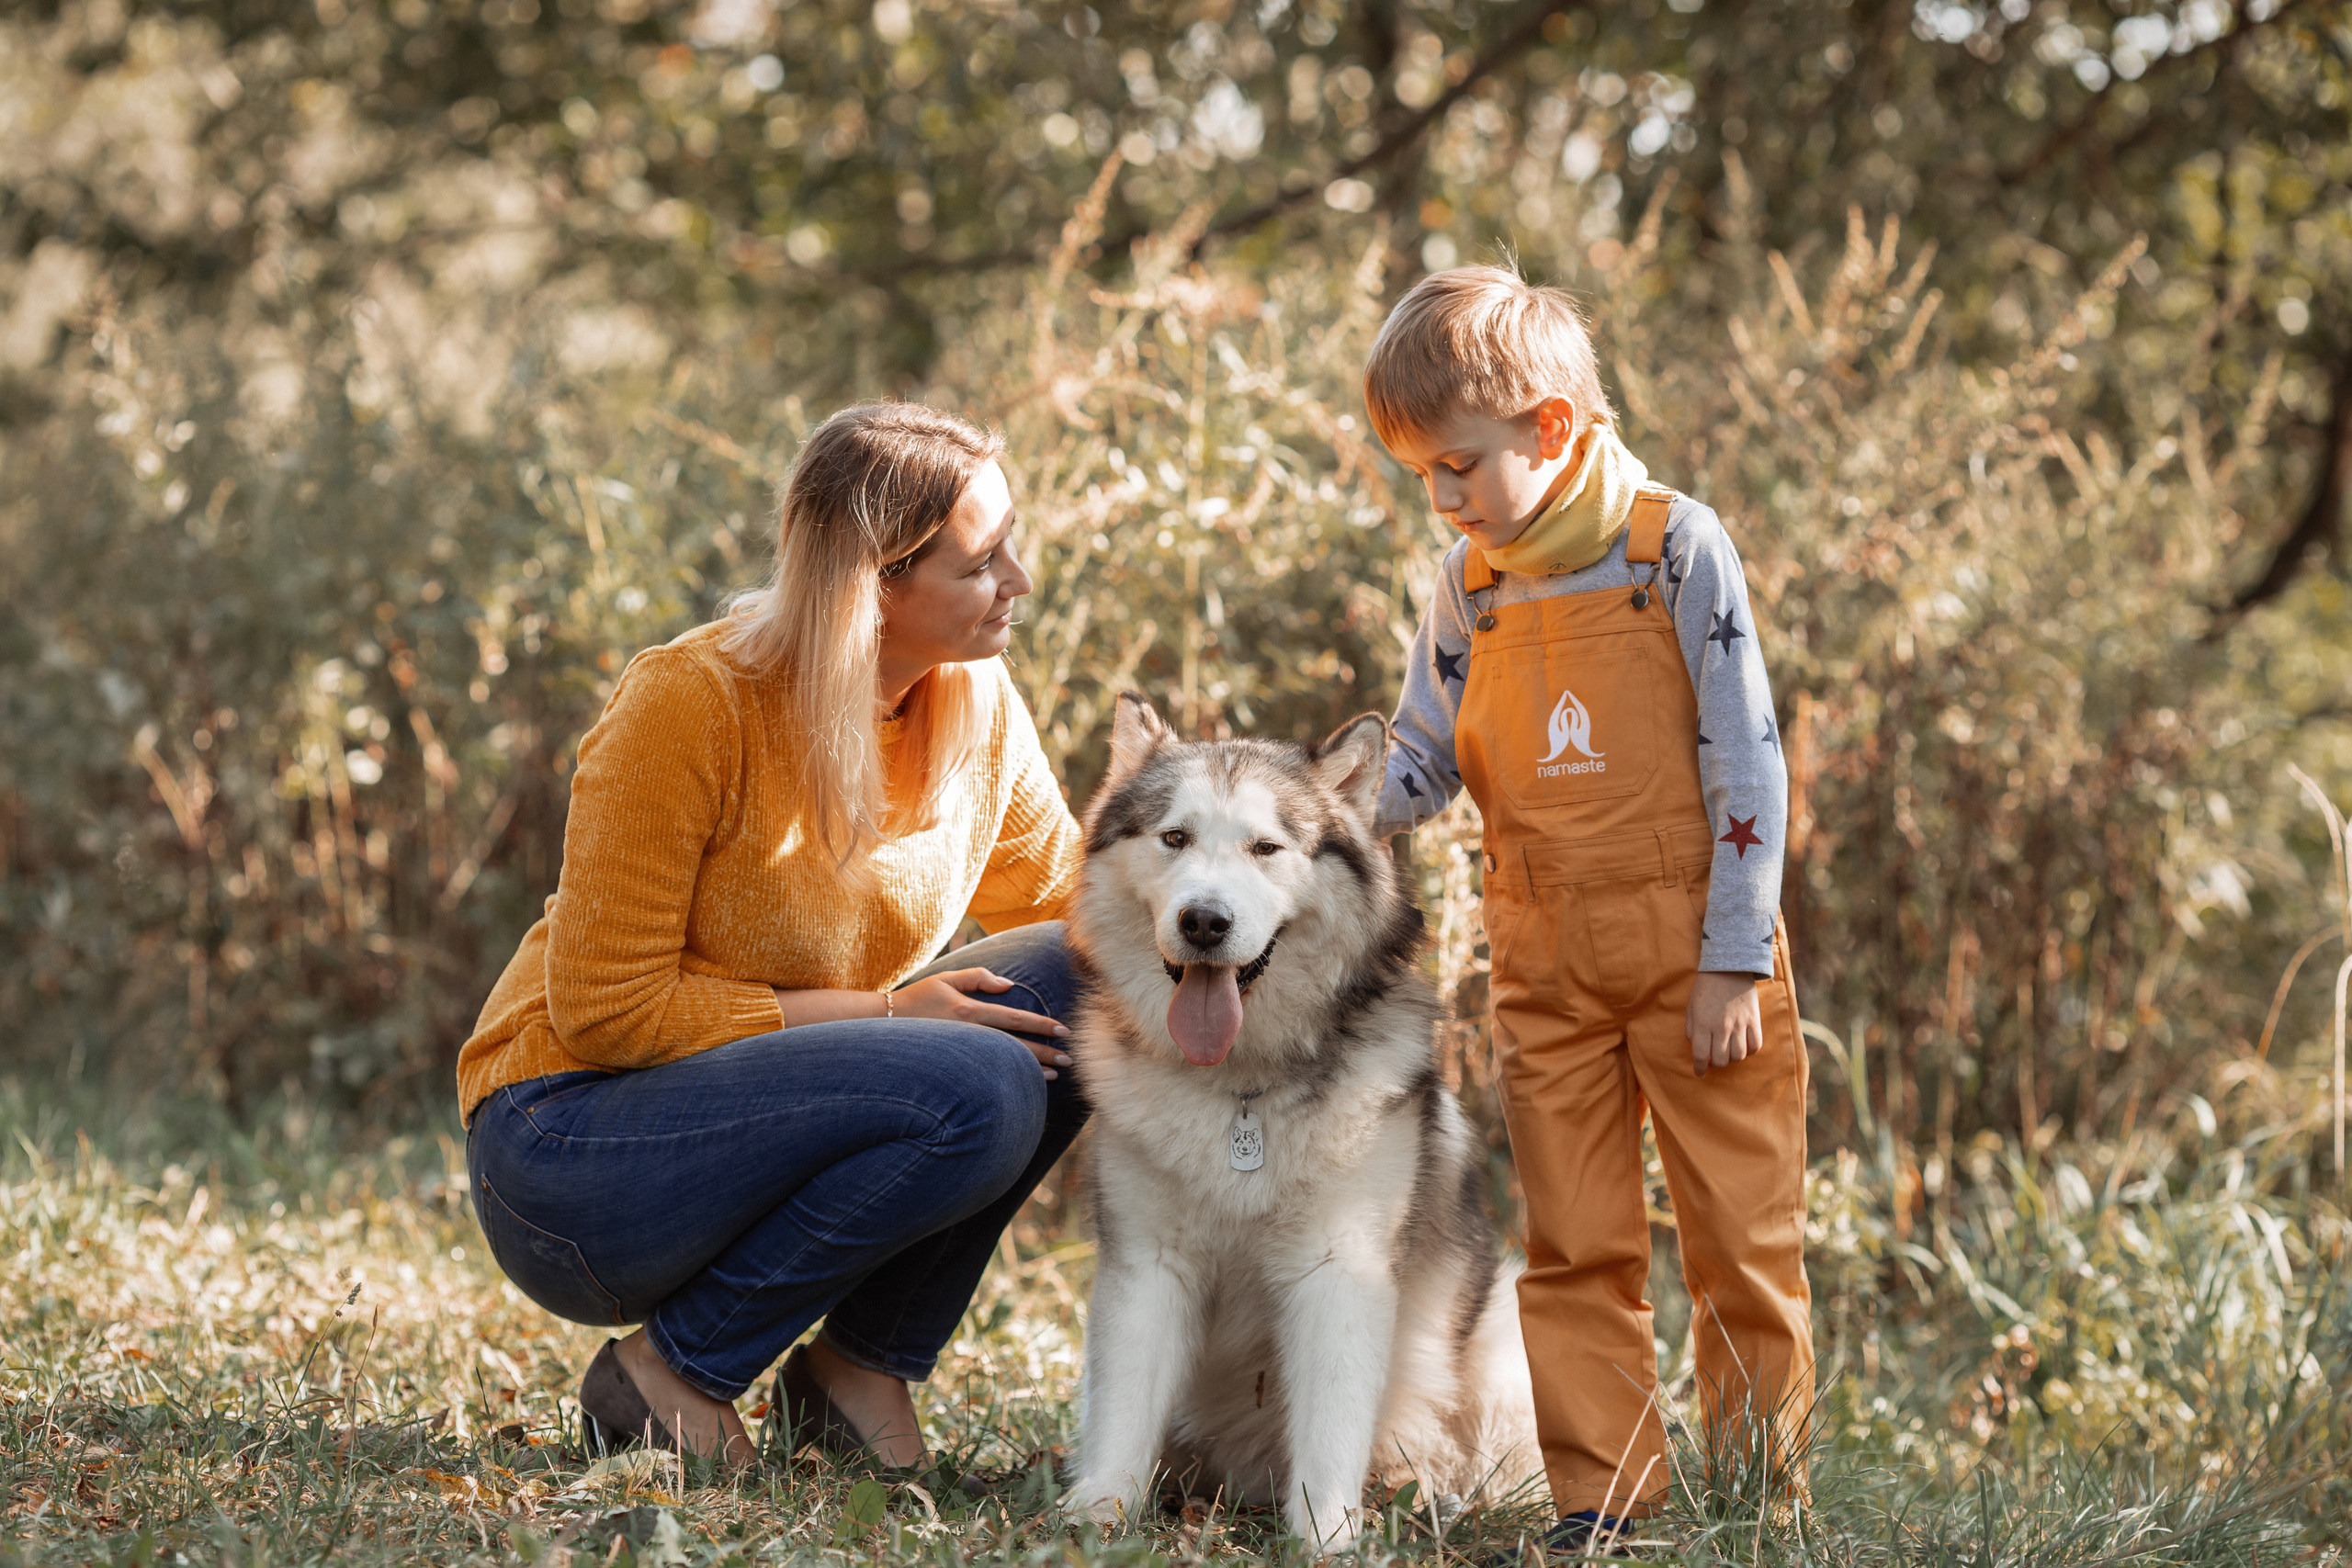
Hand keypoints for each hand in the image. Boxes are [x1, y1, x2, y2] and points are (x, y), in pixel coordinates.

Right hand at [890, 967, 1073, 1078]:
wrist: (881, 1024)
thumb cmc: (916, 998)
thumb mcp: (946, 979)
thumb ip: (978, 977)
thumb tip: (1009, 984)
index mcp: (970, 1010)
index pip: (1015, 1019)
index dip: (1042, 1026)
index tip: (1064, 1031)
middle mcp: (969, 1034)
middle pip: (1016, 1046)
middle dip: (1046, 1053)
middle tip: (1070, 1059)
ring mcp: (962, 1054)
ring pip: (1004, 1063)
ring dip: (1032, 1070)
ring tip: (1056, 1074)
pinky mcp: (954, 1067)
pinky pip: (987, 1074)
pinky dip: (1008, 1079)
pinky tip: (1025, 1084)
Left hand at [1685, 970, 1763, 1077]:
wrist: (1729, 968)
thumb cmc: (1706, 989)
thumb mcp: (1691, 1008)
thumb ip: (1691, 1030)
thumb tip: (1697, 1050)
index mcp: (1702, 1024)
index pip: (1700, 1055)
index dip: (1699, 1068)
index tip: (1700, 1073)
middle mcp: (1721, 1027)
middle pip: (1720, 1060)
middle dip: (1715, 1064)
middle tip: (1714, 1059)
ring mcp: (1739, 1024)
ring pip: (1738, 1056)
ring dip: (1731, 1059)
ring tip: (1728, 1052)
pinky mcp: (1754, 1020)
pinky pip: (1755, 1045)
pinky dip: (1749, 1051)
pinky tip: (1743, 1046)